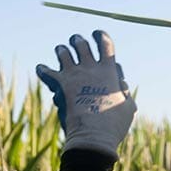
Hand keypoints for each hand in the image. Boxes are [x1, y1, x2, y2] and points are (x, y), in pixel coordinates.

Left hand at [36, 31, 136, 158]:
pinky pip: (46, 71)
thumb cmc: (113, 125)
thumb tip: (120, 84)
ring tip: (62, 51)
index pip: (105, 44)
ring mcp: (73, 75)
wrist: (92, 136)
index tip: (97, 34)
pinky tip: (42, 69)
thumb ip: (124, 93)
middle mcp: (90, 68)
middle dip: (78, 41)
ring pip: (63, 52)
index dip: (101, 36)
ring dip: (62, 50)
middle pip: (81, 44)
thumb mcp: (128, 108)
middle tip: (77, 42)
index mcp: (109, 71)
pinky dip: (43, 70)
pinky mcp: (60, 85)